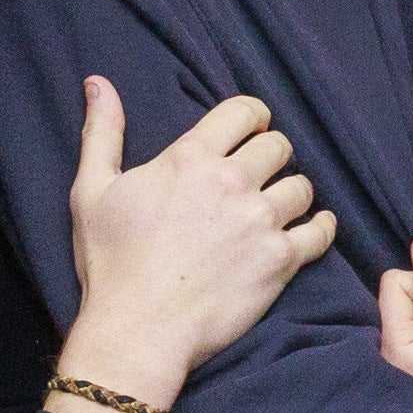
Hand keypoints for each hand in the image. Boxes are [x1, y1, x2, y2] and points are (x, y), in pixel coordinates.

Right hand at [59, 84, 335, 412]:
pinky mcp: (280, 260)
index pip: (245, 111)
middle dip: (271, 155)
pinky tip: (312, 228)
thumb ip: (102, 133)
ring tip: (278, 207)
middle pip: (279, 146)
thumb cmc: (111, 263)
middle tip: (259, 175)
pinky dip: (320, 228)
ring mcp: (260, 221)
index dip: (253, 117)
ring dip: (292, 193)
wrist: (138, 329)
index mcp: (190, 158)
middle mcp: (232, 182)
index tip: (251, 131)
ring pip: (302, 186)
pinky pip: (320, 232)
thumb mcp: (92, 191)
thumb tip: (98, 83)